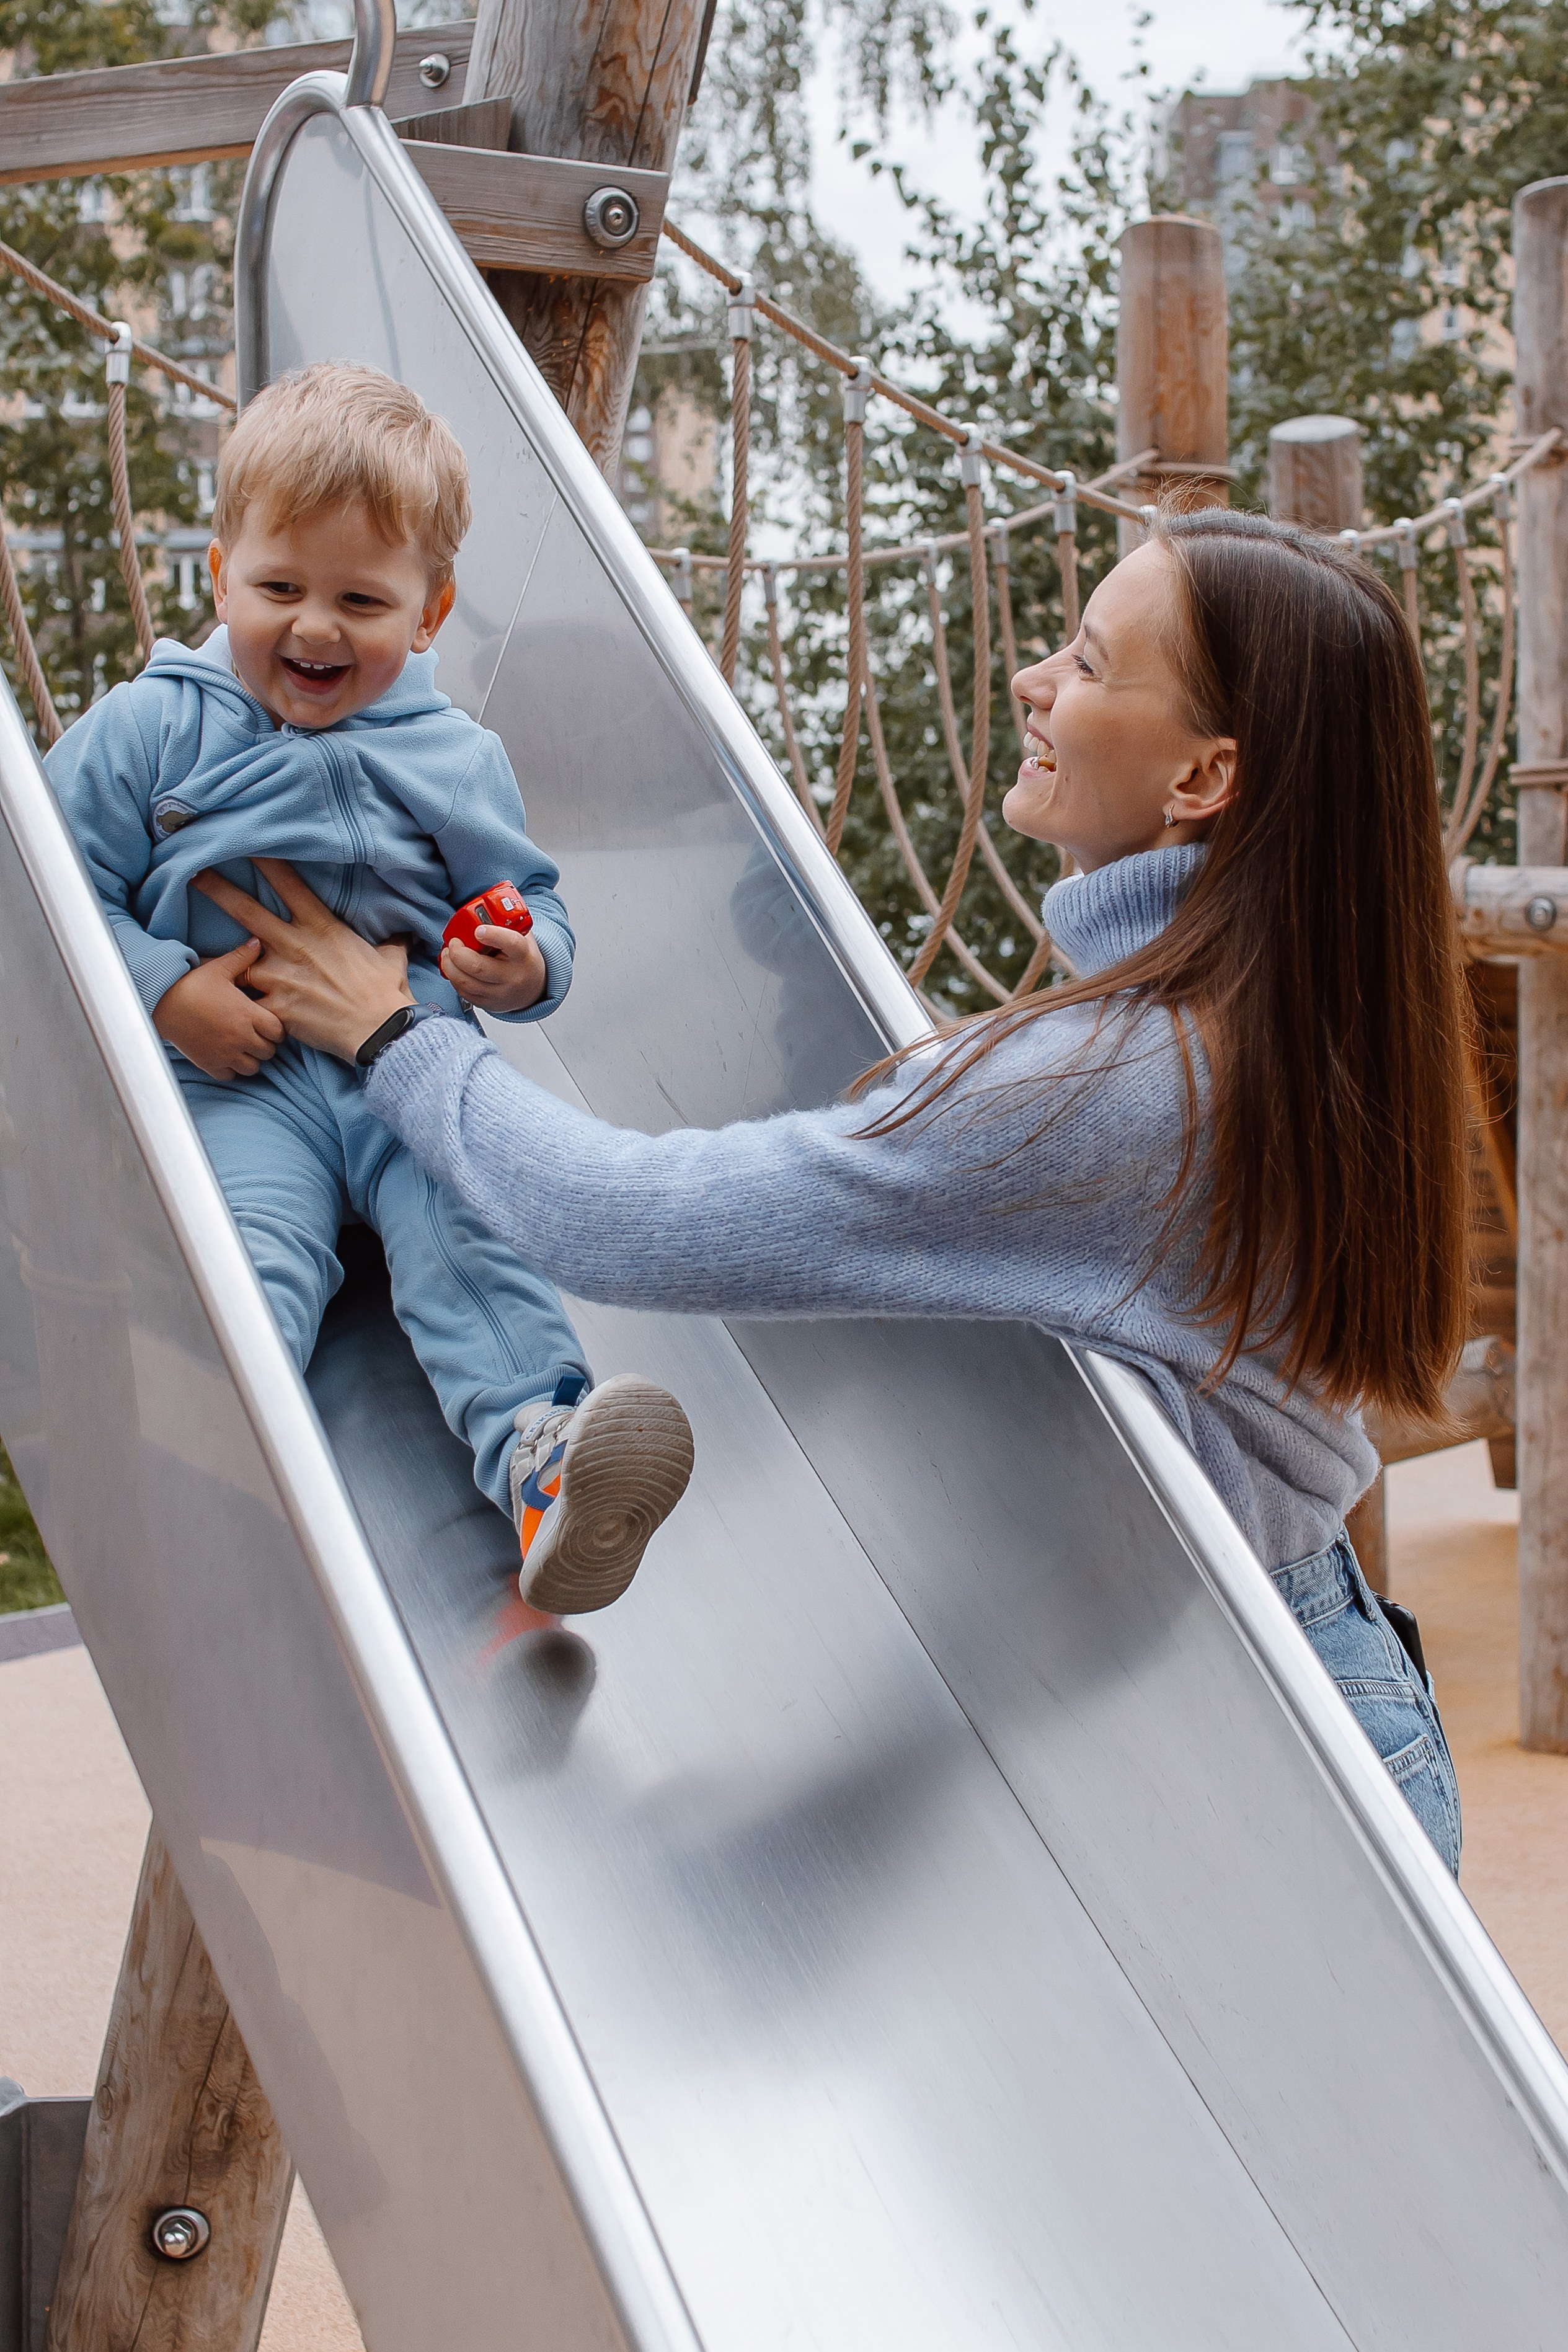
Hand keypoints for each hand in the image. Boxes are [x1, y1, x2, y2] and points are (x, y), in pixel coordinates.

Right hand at [153, 940, 284, 1079]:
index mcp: (248, 1015)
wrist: (160, 1002)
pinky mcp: (209, 1064)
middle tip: (254, 1034)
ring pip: (253, 1068)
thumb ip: (242, 958)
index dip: (276, 1028)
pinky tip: (224, 1055)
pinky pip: (231, 1075)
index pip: (278, 1032)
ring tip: (241, 1046)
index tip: (267, 1022)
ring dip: (250, 1058)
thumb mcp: (219, 968)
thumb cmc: (191, 984)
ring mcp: (225, 1054)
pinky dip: (231, 1069)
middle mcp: (240, 1037)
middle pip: (268, 1052)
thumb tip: (258, 942)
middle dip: (265, 1044)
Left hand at [193, 859, 412, 1061]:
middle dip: (217, 890)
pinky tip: (225, 1013)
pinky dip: (238, 1009)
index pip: (288, 883)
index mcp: (321, 927)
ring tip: (202, 962)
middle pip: (246, 910)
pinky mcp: (274, 1007)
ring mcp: (280, 976)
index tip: (247, 845)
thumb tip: (400, 937)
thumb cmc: (385, 993)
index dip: (265, 861)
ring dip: (222, 963)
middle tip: (193, 875)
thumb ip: (388, 944)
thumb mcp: (391, 958)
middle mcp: (294, 945)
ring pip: (237, 961)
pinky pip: (246, 1006)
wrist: (379, 1030)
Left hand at [440, 924, 547, 1013]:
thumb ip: (506, 923)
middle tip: (453, 943)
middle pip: (477, 967)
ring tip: (449, 954)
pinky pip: (464, 993)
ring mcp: (500, 993)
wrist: (533, 987)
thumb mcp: (523, 937)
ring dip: (450, 966)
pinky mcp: (488, 1004)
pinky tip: (454, 969)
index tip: (478, 930)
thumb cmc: (522, 958)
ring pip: (466, 982)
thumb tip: (483, 904)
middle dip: (458, 953)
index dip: (493, 935)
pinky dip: (454, 979)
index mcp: (523, 956)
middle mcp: (513, 977)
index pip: (511, 944)